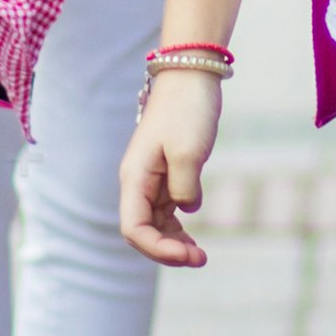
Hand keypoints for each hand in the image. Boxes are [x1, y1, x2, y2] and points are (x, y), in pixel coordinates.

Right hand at [120, 61, 226, 266]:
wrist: (191, 76)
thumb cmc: (187, 110)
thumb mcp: (189, 152)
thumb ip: (185, 188)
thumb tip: (186, 210)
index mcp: (134, 177)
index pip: (134, 228)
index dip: (157, 249)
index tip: (188, 254)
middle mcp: (137, 182)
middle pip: (142, 231)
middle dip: (167, 251)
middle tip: (201, 259)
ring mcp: (151, 179)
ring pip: (155, 224)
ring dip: (174, 243)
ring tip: (200, 256)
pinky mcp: (166, 174)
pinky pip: (167, 211)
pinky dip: (178, 227)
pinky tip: (195, 235)